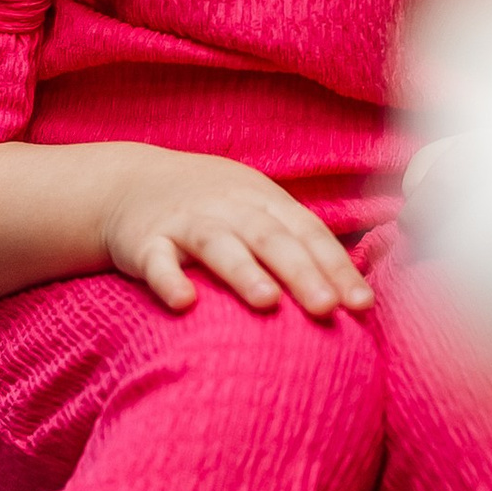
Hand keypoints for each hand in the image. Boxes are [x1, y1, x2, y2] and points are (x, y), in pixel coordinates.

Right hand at [100, 150, 374, 319]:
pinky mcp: (145, 242)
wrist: (128, 182)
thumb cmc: (210, 207)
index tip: (362, 305)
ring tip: (268, 302)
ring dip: (244, 272)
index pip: (308, 233)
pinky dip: (169, 280)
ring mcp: (186, 223)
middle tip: (327, 308)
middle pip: (270, 238)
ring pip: (218, 245)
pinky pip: (156, 262)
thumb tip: (352, 294)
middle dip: (301, 273)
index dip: (336, 267)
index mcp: (263, 201)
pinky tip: (184, 303)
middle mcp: (229, 208)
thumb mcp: (255, 209)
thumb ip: (296, 244)